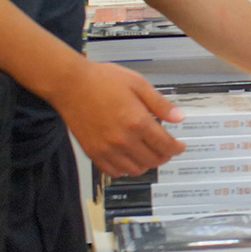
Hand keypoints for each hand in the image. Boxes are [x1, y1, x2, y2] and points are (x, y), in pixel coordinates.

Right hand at [45, 59, 185, 177]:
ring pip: (135, 169)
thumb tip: (179, 118)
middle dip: (165, 156)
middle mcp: (123, 140)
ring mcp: (107, 149)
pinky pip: (114, 172)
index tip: (180, 146)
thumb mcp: (138, 84)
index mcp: (137, 122)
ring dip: (147, 164)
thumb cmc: (102, 80)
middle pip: (153, 160)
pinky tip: (129, 158)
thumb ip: (160, 104)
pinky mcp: (93, 152)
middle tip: (166, 149)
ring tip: (149, 153)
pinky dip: (125, 169)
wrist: (70, 84)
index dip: (177, 148)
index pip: (165, 145)